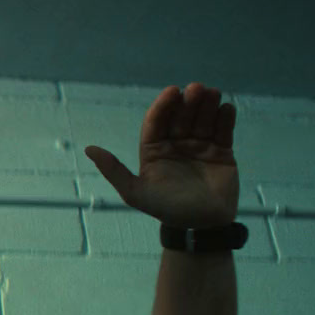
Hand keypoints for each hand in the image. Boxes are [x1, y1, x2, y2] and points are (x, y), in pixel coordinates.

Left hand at [85, 82, 238, 228]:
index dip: (163, 106)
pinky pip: (223, 131)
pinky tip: (226, 108)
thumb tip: (88, 149)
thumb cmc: (165, 209)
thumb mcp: (135, 192)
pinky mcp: (221, 151)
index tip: (172, 92)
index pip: (157, 123)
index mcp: (153, 150)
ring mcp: (199, 146)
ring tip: (212, 93)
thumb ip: (113, 171)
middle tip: (196, 89)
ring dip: (207, 104)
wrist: (201, 225)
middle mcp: (175, 144)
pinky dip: (225, 118)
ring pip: (203, 119)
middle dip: (188, 102)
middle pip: (181, 117)